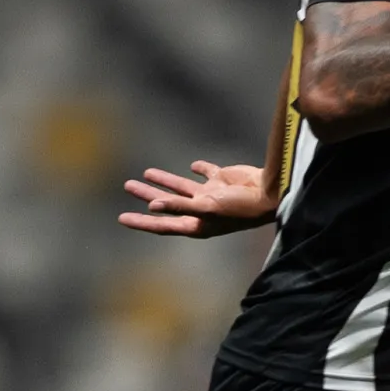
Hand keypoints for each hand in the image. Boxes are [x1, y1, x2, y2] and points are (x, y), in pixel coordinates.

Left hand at [118, 161, 273, 237]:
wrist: (268, 194)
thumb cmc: (238, 208)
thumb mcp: (207, 209)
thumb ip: (180, 206)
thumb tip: (153, 206)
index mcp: (195, 223)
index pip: (162, 223)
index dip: (141, 221)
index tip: (121, 218)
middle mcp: (200, 210)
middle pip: (166, 203)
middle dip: (146, 195)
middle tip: (127, 186)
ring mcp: (211, 195)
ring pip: (181, 187)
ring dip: (164, 181)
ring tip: (145, 173)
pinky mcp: (222, 180)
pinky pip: (205, 173)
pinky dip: (197, 169)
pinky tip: (191, 166)